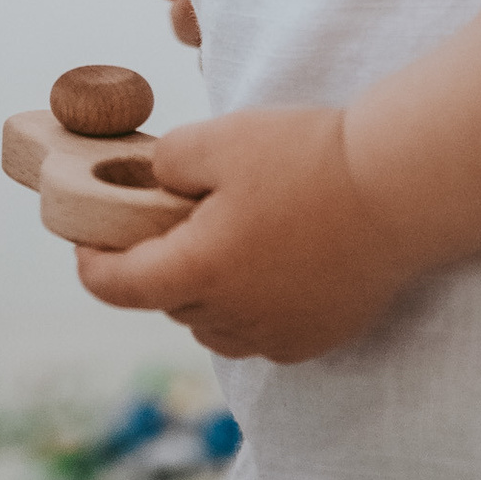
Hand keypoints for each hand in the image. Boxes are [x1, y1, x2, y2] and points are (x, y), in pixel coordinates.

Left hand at [73, 106, 414, 361]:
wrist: (396, 189)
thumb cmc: (306, 158)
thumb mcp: (218, 140)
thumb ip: (166, 164)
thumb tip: (150, 183)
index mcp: (200, 271)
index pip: (120, 287)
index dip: (92, 266)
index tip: (84, 243)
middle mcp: (233, 317)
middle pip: (170, 301)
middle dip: (160, 263)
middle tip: (174, 216)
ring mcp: (277, 335)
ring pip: (213, 322)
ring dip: (205, 289)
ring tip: (228, 235)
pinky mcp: (314, 340)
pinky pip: (259, 331)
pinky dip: (250, 304)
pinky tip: (272, 260)